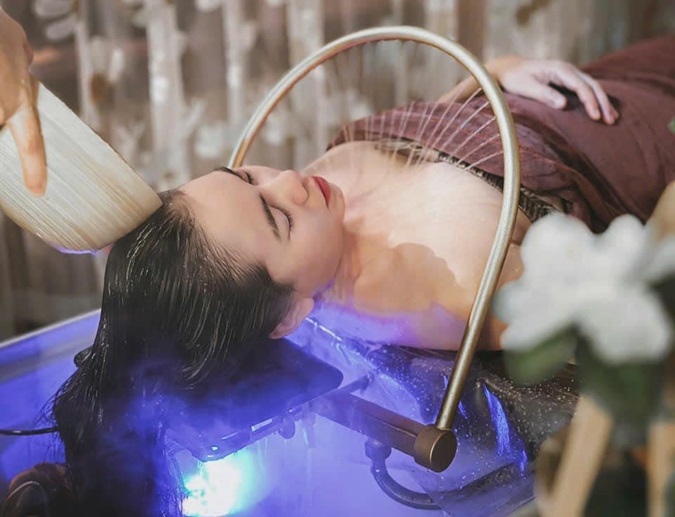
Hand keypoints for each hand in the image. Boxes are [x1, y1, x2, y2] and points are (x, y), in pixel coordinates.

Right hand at [0, 8, 46, 194]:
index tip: (38, 190)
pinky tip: (0, 78)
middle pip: (0, 128)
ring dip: (3, 91)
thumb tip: (25, 60)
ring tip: (3, 78)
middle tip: (6, 84)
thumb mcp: (15, 39)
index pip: (31, 144)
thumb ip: (22, 58)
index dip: (34, 170)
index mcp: (19, 101)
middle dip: (5, 102)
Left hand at [495, 56, 617, 124]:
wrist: (509, 68)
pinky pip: (586, 89)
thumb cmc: (515, 78)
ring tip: (612, 118)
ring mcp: (569, 74)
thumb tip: (563, 105)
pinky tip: (601, 111)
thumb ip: (544, 94)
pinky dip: (595, 99)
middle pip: (592, 85)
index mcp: (560, 69)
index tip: (596, 117)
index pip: (581, 86)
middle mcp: (568, 69)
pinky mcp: (567, 80)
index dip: (590, 102)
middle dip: (603, 102)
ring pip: (592, 86)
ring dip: (603, 102)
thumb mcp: (526, 87)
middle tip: (610, 120)